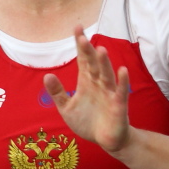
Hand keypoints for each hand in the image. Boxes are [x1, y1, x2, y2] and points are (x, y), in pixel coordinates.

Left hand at [45, 31, 131, 153]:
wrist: (106, 140)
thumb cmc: (88, 122)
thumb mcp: (67, 108)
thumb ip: (57, 92)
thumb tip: (46, 75)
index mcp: (86, 82)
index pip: (83, 59)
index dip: (80, 45)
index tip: (77, 28)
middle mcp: (98, 83)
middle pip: (93, 64)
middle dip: (88, 51)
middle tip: (83, 37)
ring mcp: (109, 93)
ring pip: (106, 75)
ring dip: (104, 63)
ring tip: (100, 50)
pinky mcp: (118, 105)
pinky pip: (120, 91)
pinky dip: (122, 82)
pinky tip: (122, 70)